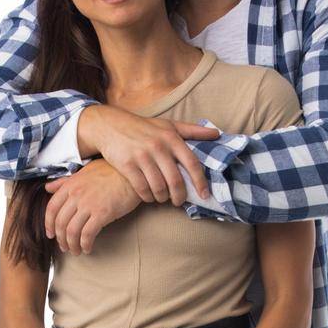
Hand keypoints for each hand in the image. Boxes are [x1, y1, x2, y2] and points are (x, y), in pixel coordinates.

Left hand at [43, 160, 140, 253]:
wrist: (131, 174)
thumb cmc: (111, 172)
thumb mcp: (84, 172)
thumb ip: (64, 181)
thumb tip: (48, 188)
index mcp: (70, 185)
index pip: (52, 208)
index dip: (49, 224)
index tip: (51, 234)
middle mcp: (76, 195)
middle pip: (61, 223)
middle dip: (61, 239)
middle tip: (65, 247)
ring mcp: (88, 204)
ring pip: (72, 231)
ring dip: (72, 245)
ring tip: (76, 251)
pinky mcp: (102, 213)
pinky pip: (88, 234)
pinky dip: (85, 244)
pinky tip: (88, 248)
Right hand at [77, 105, 219, 205]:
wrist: (110, 125)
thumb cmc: (143, 127)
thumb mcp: (168, 125)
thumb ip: (193, 131)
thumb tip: (217, 133)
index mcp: (171, 138)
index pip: (191, 163)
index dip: (200, 181)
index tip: (204, 195)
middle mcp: (158, 146)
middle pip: (175, 180)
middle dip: (179, 196)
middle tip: (179, 201)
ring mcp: (142, 156)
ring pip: (158, 187)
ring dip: (162, 198)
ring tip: (162, 198)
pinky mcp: (127, 165)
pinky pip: (142, 189)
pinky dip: (147, 197)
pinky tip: (148, 196)